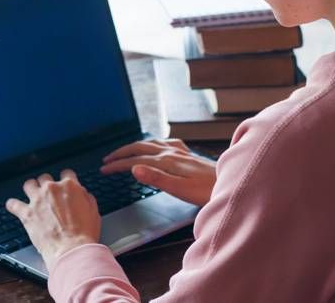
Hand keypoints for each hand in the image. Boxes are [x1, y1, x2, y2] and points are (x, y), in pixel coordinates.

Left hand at [5, 169, 100, 269]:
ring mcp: (37, 200)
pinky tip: (13, 206)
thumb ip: (86, 198)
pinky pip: (13, 204)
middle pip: (45, 178)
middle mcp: (52, 189)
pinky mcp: (26, 214)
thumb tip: (82, 194)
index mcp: (70, 186)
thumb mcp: (94, 212)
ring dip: (30, 189)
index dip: (65, 180)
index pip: (66, 173)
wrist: (71, 250)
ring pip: (29, 184)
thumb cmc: (84, 234)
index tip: (64, 184)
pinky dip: (12, 205)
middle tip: (49, 194)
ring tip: (31, 195)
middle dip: (47, 185)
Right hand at [100, 139, 215, 206]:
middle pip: (140, 148)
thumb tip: (134, 169)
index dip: (118, 165)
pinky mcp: (188, 155)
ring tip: (125, 152)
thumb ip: (156, 178)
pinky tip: (157, 147)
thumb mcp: (180, 189)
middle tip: (107, 160)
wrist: (230, 184)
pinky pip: (165, 143)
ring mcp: (180, 152)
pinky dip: (153, 144)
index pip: (135, 161)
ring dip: (135, 146)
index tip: (104, 169)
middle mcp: (172, 152)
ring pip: (151, 143)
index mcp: (167, 161)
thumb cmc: (206, 191)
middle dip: (121, 152)